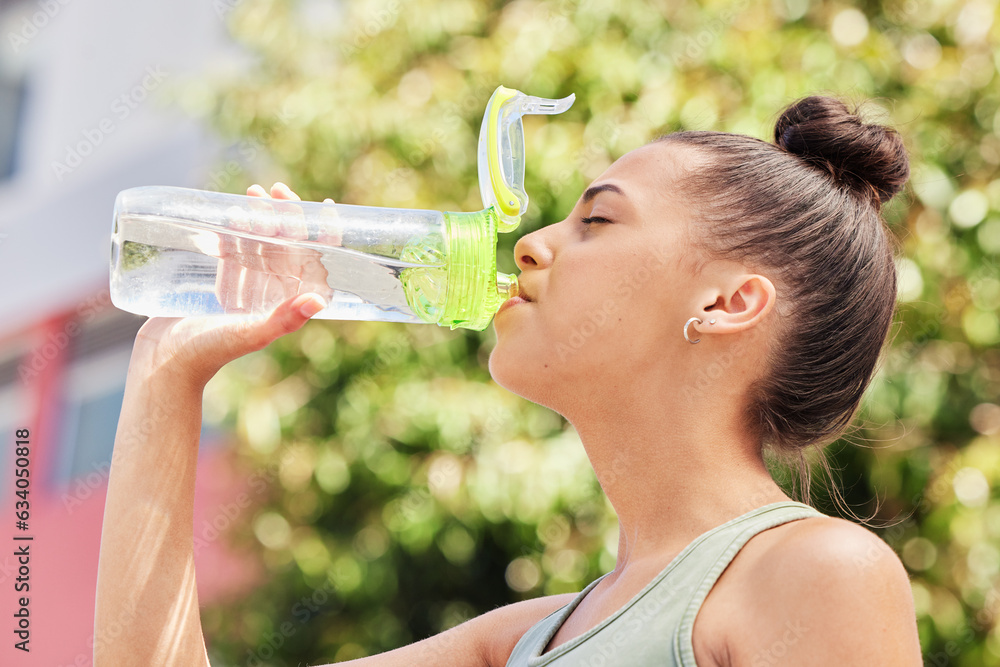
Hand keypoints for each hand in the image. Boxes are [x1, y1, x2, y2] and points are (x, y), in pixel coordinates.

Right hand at [132, 183, 339, 389]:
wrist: (163, 364)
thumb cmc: (208, 353)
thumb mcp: (249, 333)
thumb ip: (282, 319)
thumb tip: (318, 299)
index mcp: (285, 306)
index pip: (313, 264)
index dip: (322, 236)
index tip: (325, 207)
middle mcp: (270, 297)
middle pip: (287, 248)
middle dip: (286, 217)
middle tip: (276, 189)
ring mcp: (245, 291)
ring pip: (260, 246)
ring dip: (260, 219)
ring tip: (252, 192)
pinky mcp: (218, 288)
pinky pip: (233, 253)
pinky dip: (234, 233)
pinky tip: (231, 212)